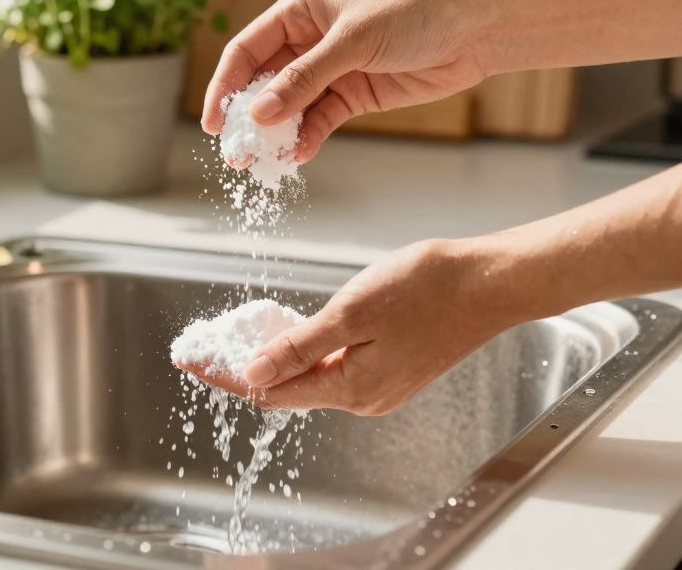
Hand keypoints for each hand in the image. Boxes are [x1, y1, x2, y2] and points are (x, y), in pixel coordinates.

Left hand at [177, 239, 520, 414]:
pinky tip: (293, 335)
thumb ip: (299, 346)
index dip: (225, 374)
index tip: (191, 361)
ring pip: (312, 379)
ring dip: (276, 360)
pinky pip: (337, 368)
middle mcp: (364, 398)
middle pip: (288, 390)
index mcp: (350, 388)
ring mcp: (381, 387)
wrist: (490, 283)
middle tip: (208, 346)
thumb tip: (253, 374)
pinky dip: (308, 354)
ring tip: (240, 338)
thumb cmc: (428, 289)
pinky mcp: (394, 370)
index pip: (270, 390)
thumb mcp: (352, 311)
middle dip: (245, 369)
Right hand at [201, 0, 493, 161]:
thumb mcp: (353, 43)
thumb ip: (304, 78)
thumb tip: (258, 112)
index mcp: (300, 11)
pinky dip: (308, 138)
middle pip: (263, 82)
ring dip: (276, 134)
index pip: (247, 49)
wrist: (473, 31)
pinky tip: (300, 155)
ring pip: (289, 106)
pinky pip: (319, 120)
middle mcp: (309, 39)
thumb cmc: (414, 15)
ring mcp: (330, 69)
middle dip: (248, 118)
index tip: (214, 122)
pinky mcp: (353, 94)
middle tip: (235, 155)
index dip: (225, 84)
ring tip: (263, 164)